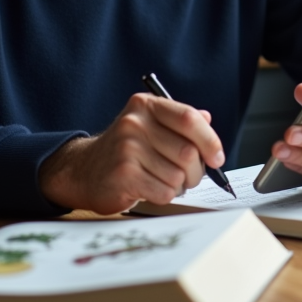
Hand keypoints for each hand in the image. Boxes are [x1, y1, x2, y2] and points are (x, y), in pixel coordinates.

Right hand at [39, 92, 224, 214]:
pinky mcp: (123, 175)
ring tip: (162, 181)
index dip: (210, 140)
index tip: (217, 158)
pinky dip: (164, 195)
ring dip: (178, 185)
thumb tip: (207, 120)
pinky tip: (149, 189)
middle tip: (188, 176)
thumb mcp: (149, 126)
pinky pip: (164, 192)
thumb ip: (178, 122)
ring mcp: (127, 148)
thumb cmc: (124, 150)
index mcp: (146, 106)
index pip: (189, 119)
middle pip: (188, 152)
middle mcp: (135, 123)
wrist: (83, 170)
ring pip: (178, 175)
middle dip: (196, 171)